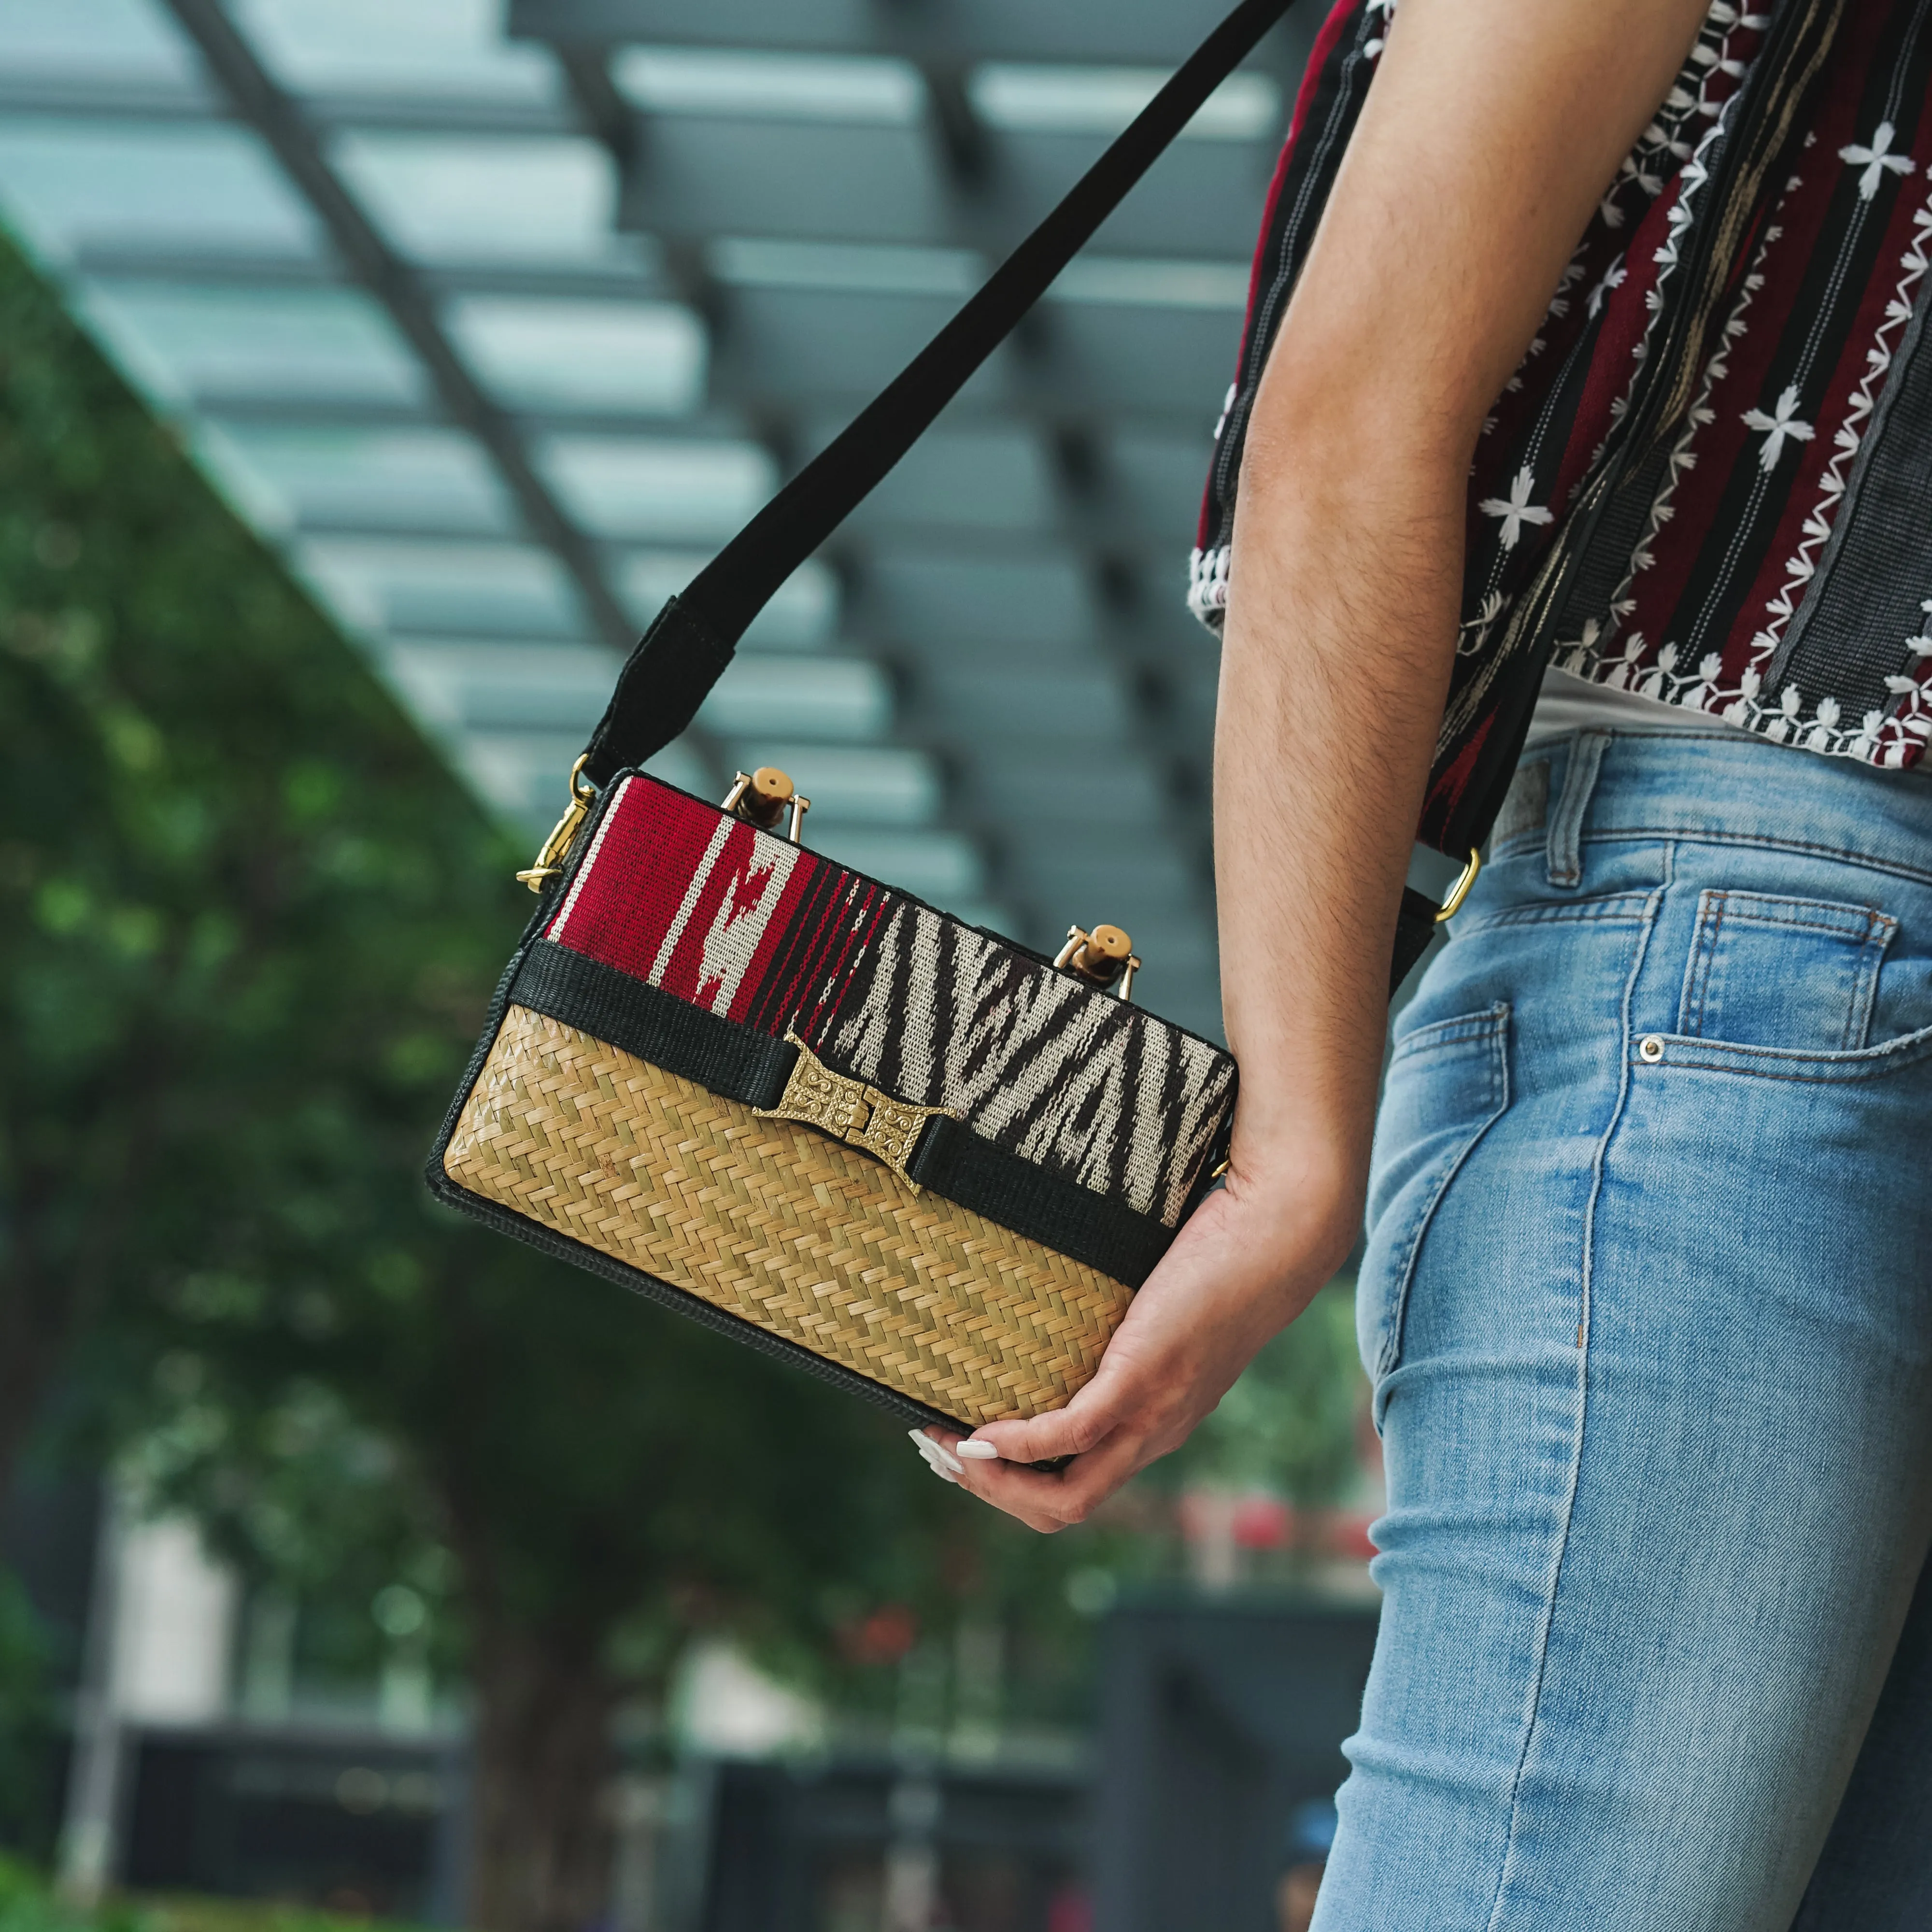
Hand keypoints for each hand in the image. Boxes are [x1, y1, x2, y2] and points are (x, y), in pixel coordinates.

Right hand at [916, 1154, 1357, 1532]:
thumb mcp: (1159, 1310)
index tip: (963, 1454)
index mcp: (1156, 1425)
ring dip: (994, 1484)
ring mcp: (1151, 1414)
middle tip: (939, 1456)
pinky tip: (981, 1432)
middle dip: (991, 1496)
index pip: (1077, 1490)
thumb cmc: (1221, 1255)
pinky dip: (1019, 1445)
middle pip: (1062, 1509)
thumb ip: (1121, 1328)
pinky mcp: (1144, 1379)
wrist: (1278, 1233)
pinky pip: (1070, 1435)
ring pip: (1066, 1495)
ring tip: (946, 1448)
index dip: (1015, 1489)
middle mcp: (1155, 1435)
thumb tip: (1064, 1309)